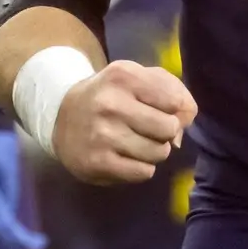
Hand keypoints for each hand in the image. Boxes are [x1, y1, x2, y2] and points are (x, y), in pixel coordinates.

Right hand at [52, 60, 196, 184]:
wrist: (60, 117)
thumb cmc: (111, 95)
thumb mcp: (138, 78)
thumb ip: (173, 90)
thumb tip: (186, 121)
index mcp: (124, 76)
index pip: (175, 100)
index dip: (174, 109)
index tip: (160, 109)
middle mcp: (111, 103)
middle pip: (169, 128)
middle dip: (165, 132)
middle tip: (148, 129)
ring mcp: (102, 135)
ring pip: (159, 153)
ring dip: (154, 151)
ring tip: (136, 142)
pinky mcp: (97, 163)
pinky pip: (144, 172)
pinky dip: (141, 167)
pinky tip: (126, 156)